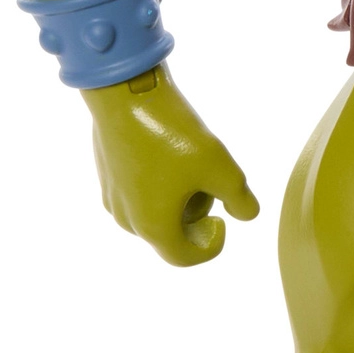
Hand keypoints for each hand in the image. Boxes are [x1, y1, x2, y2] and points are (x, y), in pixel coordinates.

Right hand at [83, 65, 258, 264]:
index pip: (184, 257)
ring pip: (154, 213)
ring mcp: (112, 197)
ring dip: (178, 200)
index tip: (222, 220)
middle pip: (170, 235)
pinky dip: (159, 184)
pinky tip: (170, 153)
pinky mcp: (106, 176)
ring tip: (191, 165)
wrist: (125, 95)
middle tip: (210, 183)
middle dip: (196, 216)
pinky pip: (139, 194)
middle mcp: (126, 219)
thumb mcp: (221, 168)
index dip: (211, 245)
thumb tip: (246, 215)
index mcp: (153, 227)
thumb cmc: (173, 135)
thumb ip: (240, 199)